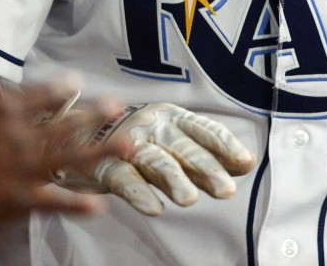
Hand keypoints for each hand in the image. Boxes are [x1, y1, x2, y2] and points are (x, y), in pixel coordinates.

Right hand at [0, 13, 130, 226]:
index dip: (56, 89)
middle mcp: (19, 138)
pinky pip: (51, 203)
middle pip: (62, 124)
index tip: (77, 81)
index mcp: (0, 112)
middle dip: (92, 115)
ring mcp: (21, 171)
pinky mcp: (17, 201)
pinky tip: (99, 206)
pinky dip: (74, 205)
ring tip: (130, 148)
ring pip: (69, 159)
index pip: (35, 96)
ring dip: (101, 153)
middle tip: (119, 106)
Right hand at [53, 101, 256, 215]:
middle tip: (226, 191)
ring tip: (190, 200)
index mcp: (174, 117)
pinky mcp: (105, 165)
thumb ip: (206, 153)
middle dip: (206, 169)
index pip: (204, 130)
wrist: (81, 132)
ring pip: (156, 162)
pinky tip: (153, 208)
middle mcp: (154, 127)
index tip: (245, 163)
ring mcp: (129, 144)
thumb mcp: (174, 140)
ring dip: (174, 180)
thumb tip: (246, 163)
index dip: (225, 146)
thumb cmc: (141, 140)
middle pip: (184, 148)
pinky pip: (124, 179)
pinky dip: (138, 193)